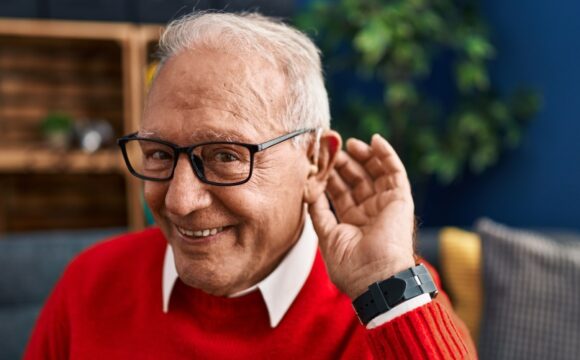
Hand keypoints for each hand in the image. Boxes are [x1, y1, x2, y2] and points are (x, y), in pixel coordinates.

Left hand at [309, 134, 415, 299]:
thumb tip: (307, 190)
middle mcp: (369, 211)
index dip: (329, 175)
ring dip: (363, 155)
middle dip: (343, 162)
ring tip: (349, 143)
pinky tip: (375, 140)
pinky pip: (395, 172)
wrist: (377, 279)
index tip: (317, 159)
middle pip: (356, 179)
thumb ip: (318, 211)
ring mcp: (385, 204)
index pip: (340, 191)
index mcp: (352, 222)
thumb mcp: (327, 236)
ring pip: (374, 172)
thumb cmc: (352, 266)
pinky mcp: (401, 199)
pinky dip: (386, 155)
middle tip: (331, 147)